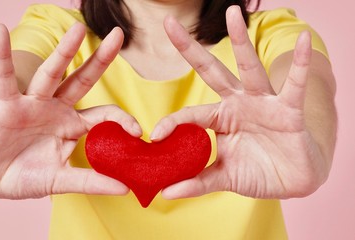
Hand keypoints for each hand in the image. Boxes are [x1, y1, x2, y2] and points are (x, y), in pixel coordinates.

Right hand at [0, 23, 140, 198]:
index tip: (138, 131)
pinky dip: (1, 56)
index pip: (104, 114)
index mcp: (73, 125)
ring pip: (51, 73)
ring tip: (77, 28)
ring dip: (64, 51)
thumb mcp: (63, 180)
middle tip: (120, 35)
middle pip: (82, 79)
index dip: (122, 118)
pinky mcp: (6, 105)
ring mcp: (33, 104)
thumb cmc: (28, 176)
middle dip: (100, 59)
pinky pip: (4, 77)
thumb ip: (91, 182)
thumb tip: (125, 189)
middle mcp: (56, 109)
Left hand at [153, 6, 328, 198]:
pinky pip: (294, 83)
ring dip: (241, 41)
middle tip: (169, 23)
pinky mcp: (288, 109)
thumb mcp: (223, 177)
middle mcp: (238, 104)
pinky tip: (303, 39)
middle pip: (211, 71)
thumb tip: (166, 193)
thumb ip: (197, 182)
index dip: (173, 122)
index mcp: (220, 119)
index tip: (155, 134)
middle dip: (190, 49)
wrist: (293, 181)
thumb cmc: (256, 173)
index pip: (191, 115)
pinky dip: (299, 64)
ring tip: (234, 13)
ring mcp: (262, 103)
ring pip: (249, 68)